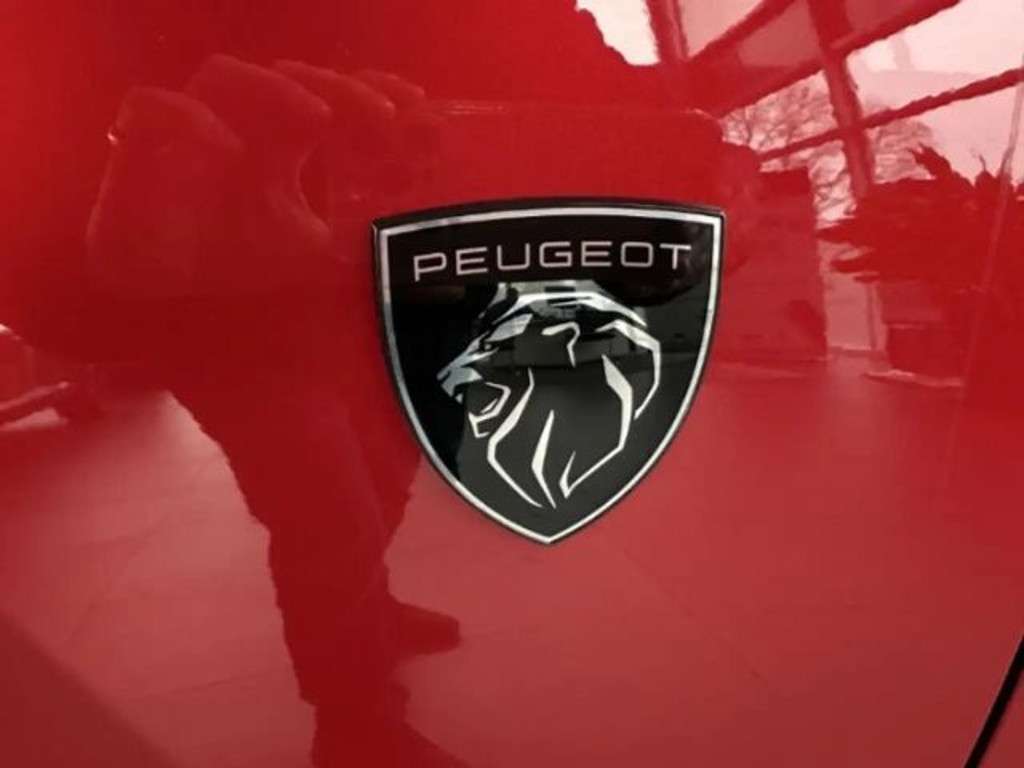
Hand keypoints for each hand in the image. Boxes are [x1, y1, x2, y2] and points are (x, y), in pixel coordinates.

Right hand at [87, 56, 437, 298]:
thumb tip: (433, 210)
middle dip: (338, 89)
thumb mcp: (327, 263)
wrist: (194, 348)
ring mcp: (193, 145)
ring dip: (275, 89)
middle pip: (284, 80)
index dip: (366, 91)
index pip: (323, 97)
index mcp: (282, 155)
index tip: (414, 107)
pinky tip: (231, 152)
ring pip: (223, 80)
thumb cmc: (260, 301)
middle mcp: (240, 140)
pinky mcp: (141, 160)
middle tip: (383, 119)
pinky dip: (189, 120)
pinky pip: (151, 111)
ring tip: (318, 121)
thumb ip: (366, 230)